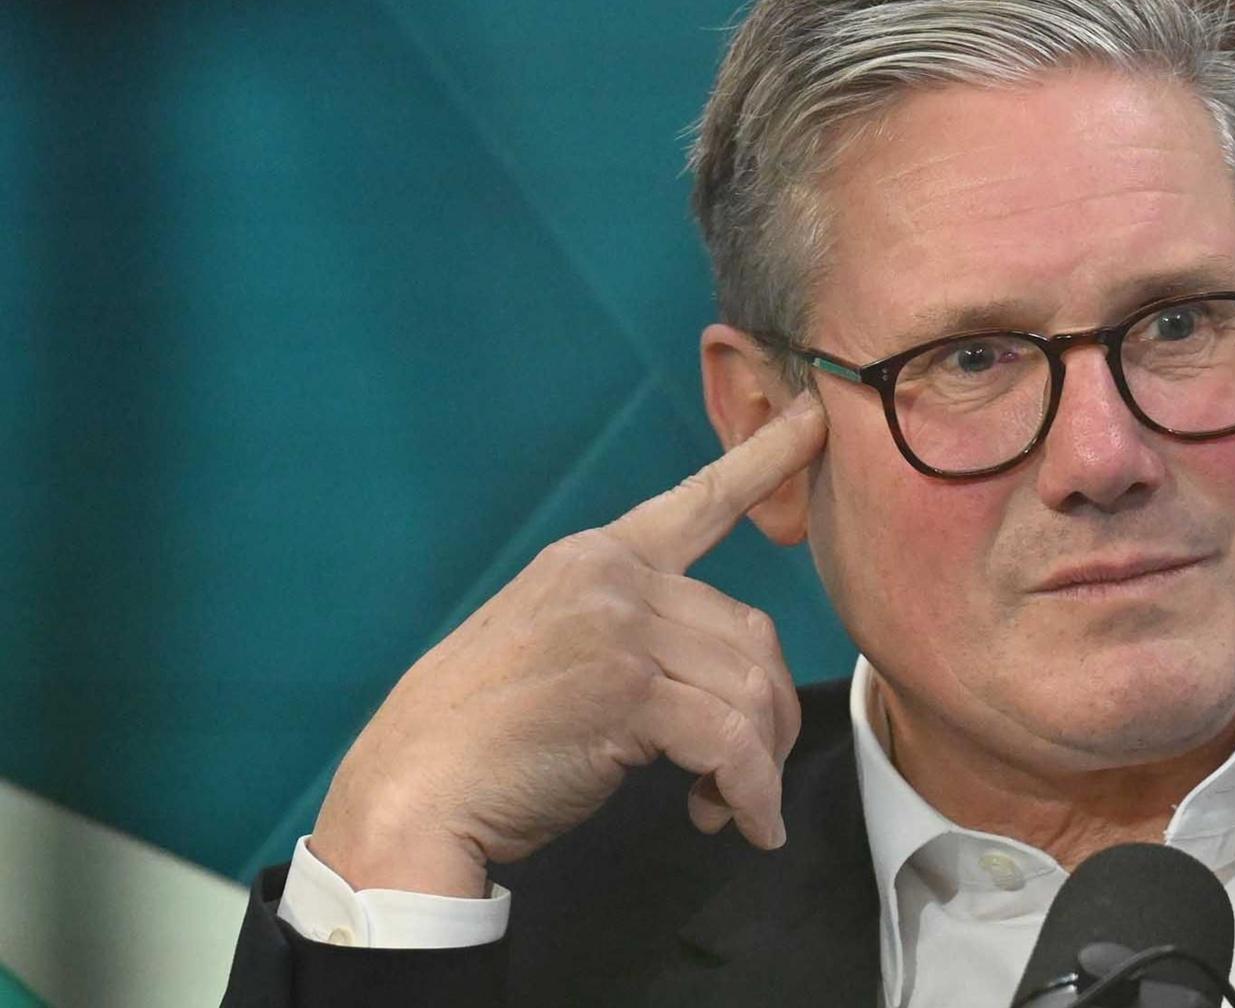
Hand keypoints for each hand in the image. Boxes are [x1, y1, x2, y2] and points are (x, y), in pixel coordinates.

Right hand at [308, 393, 827, 896]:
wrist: (411, 794)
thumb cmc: (480, 740)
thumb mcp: (553, 647)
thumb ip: (629, 629)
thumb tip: (723, 672)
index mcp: (593, 558)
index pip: (697, 502)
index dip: (766, 459)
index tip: (815, 418)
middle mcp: (610, 577)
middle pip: (748, 633)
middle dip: (767, 714)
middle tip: (748, 776)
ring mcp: (617, 628)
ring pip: (749, 688)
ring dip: (759, 763)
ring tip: (732, 806)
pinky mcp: (627, 692)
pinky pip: (731, 742)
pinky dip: (750, 792)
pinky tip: (742, 823)